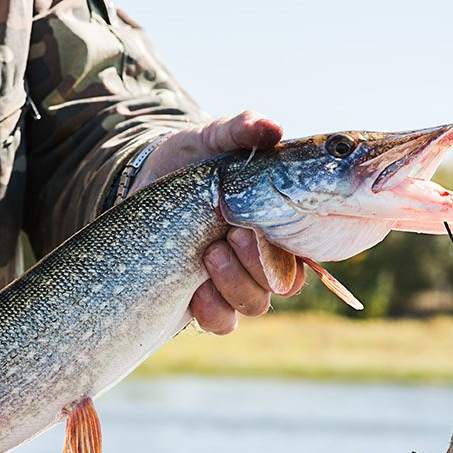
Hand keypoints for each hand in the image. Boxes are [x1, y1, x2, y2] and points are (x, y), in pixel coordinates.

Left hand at [128, 111, 304, 333]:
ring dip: (235, 285)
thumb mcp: (213, 137)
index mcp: (277, 223)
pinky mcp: (202, 301)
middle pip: (283, 283)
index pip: (308, 250)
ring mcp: (232, 282)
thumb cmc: (190, 160)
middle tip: (231, 235)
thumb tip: (270, 129)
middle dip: (258, 264)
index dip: (293, 249)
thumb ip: (241, 129)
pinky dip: (213, 312)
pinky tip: (195, 291)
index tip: (260, 226)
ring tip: (208, 255)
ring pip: (254, 304)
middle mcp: (260, 257)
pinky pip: (222, 323)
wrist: (144, 181)